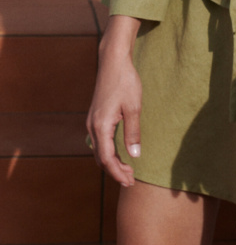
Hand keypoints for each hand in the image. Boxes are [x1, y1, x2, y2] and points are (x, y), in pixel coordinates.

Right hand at [86, 15, 141, 186]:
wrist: (113, 62)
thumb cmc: (125, 82)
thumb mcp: (133, 107)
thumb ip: (133, 133)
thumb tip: (134, 156)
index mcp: (101, 127)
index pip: (107, 159)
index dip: (118, 173)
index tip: (130, 182)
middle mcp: (92, 127)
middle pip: (101, 158)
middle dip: (115, 171)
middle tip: (131, 180)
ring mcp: (92, 122)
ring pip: (99, 151)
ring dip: (112, 162)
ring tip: (128, 169)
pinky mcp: (95, 117)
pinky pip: (100, 141)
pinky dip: (109, 152)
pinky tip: (120, 153)